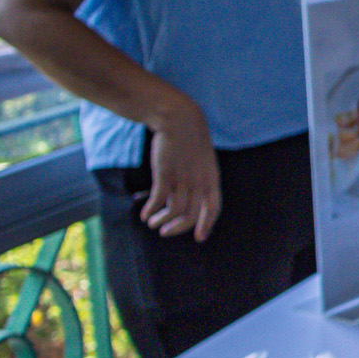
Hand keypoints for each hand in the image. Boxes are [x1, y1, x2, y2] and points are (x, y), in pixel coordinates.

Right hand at [144, 105, 220, 240]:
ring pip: (174, 211)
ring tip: (152, 222)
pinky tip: (144, 213)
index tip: (199, 238)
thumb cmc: (189, 141)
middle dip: (177, 228)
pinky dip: (150, 210)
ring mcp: (182, 178)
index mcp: (212, 179)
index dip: (206, 224)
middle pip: (190, 214)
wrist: (179, 119)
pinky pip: (158, 200)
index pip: (213, 208)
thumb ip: (201, 178)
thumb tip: (193, 198)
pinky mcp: (165, 174)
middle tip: (165, 232)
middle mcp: (199, 181)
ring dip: (161, 220)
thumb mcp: (203, 161)